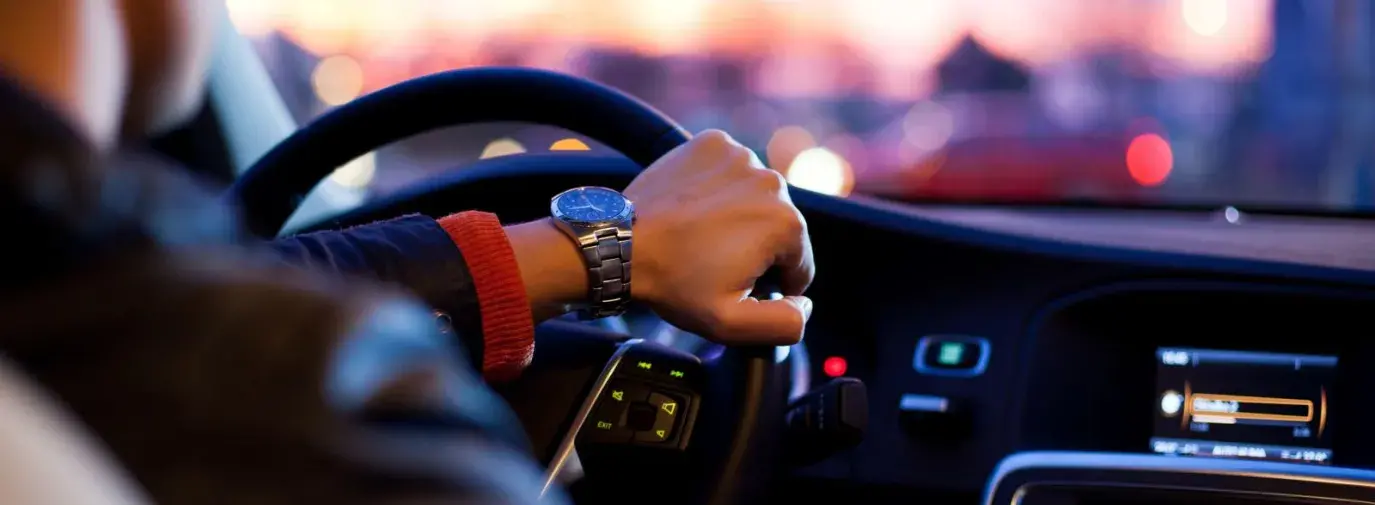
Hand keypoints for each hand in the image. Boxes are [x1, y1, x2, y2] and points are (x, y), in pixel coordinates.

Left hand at [626, 130, 814, 344]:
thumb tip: (805, 305)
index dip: (771, 284)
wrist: (620, 243)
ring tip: (702, 235)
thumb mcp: (732, 323)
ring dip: (739, 216)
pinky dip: (719, 188)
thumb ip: (784, 323)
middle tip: (713, 261)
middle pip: (779, 228)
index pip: (799, 264)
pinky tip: (696, 208)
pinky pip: (731, 171)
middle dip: (756, 248)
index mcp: (786, 224)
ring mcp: (741, 157)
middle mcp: (772, 182)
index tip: (734, 283)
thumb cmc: (673, 282)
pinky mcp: (713, 143)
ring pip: (756, 198)